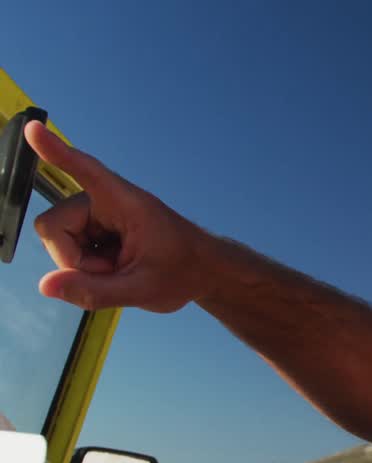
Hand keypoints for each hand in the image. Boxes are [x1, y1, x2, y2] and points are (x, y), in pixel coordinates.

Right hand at [23, 121, 221, 312]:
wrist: (205, 271)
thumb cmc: (183, 272)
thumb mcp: (141, 290)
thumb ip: (94, 291)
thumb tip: (46, 285)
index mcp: (125, 203)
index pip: (86, 172)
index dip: (57, 153)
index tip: (34, 130)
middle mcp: (106, 200)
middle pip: (54, 226)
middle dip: (73, 259)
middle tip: (113, 272)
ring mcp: (98, 213)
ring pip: (60, 240)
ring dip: (83, 264)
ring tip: (120, 269)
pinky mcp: (96, 226)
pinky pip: (71, 247)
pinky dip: (87, 264)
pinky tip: (115, 266)